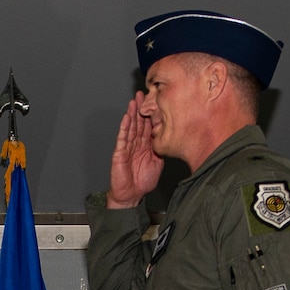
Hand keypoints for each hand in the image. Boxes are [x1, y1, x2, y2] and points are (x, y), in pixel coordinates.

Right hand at [108, 93, 162, 209]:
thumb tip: (169, 138)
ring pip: (130, 128)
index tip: (155, 101)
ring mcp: (127, 148)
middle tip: (143, 94)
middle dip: (140, 108)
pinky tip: (126, 118)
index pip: (148, 126)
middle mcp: (136, 144)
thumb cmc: (143, 181)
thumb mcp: (158, 163)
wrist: (131, 195)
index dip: (151, 113)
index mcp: (145, 145)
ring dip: (131, 114)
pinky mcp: (119, 154)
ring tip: (133, 101)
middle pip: (138, 123)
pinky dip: (124, 128)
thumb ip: (161, 150)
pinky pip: (122, 139)